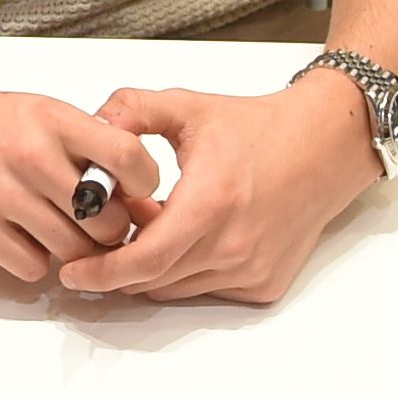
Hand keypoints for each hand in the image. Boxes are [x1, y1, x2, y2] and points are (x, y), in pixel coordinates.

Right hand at [0, 55, 162, 284]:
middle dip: (110, 230)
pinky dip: (35, 261)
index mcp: (52, 120)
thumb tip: (132, 192)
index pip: (128, 157)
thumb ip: (85, 144)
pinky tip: (25, 238)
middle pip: (106, 220)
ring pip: (73, 251)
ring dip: (76, 252)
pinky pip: (31, 266)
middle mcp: (29, 155)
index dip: (143, 184)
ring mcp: (0, 193)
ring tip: (64, 233)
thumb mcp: (41, 112)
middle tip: (99, 225)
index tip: (137, 192)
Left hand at [54, 70, 380, 304]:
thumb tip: (92, 123)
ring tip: (149, 226)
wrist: (324, 148)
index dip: (102, 272)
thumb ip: (133, 109)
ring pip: (176, 289)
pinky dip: (183, 272)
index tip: (72, 271)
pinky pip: (206, 290)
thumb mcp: (189, 108)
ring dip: (151, 269)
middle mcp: (234, 246)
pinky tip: (184, 236)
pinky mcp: (264, 284)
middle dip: (117, 269)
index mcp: (212, 203)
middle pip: (153, 281)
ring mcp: (252, 270)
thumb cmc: (259, 128)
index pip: (145, 260)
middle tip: (96, 244)